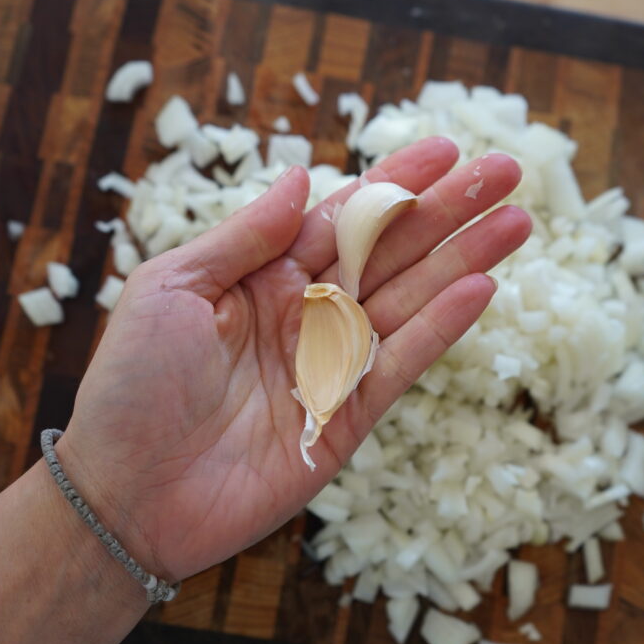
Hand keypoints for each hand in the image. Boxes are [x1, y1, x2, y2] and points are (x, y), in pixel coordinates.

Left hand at [59, 137, 530, 581]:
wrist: (128, 494)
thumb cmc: (133, 385)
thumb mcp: (172, 288)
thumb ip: (245, 236)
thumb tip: (300, 176)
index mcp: (264, 275)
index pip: (342, 217)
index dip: (395, 183)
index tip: (447, 150)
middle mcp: (306, 312)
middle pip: (390, 251)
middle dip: (447, 211)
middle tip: (505, 172)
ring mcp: (331, 363)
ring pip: (410, 301)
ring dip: (463, 260)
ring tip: (516, 223)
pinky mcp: (347, 416)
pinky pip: (402, 363)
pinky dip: (442, 328)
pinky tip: (481, 288)